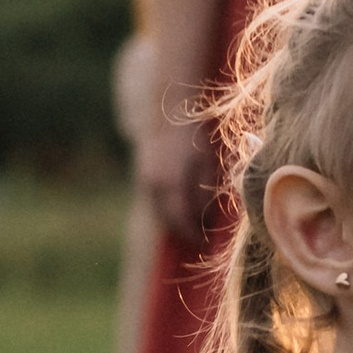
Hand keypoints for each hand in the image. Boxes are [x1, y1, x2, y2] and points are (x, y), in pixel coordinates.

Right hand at [140, 115, 216, 246]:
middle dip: (183, 231)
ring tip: (191, 226)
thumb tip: (204, 219)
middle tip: (199, 240)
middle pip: (169, 219)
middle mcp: (155, 185)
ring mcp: (147, 179)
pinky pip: (155, 200)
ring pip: (160, 211)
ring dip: (174, 220)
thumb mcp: (206, 163)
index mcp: (171, 184)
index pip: (182, 221)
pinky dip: (167, 208)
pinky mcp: (145, 173)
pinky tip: (179, 208)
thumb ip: (204, 192)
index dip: (194, 234)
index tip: (205, 243)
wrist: (168, 108)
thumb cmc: (194, 134)